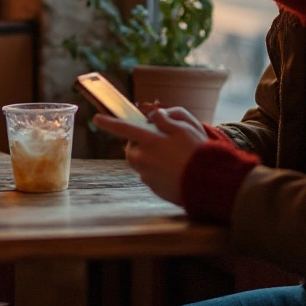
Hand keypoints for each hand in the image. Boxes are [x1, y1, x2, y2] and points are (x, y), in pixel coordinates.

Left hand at [93, 106, 209, 205]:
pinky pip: (150, 176)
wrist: (208, 183)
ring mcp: (148, 176)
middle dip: (139, 143)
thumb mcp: (185, 127)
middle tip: (158, 141)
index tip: (96, 119)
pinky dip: (157, 171)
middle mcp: (144, 159)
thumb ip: (165, 119)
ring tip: (171, 157)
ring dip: (148, 157)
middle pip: (132, 149)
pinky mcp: (155, 189)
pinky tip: (175, 170)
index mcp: (150, 141)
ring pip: (140, 163)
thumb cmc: (197, 151)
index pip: (124, 129)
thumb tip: (153, 117)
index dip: (109, 123)